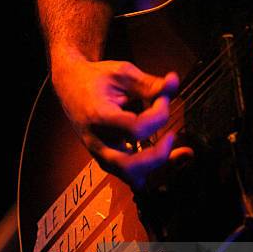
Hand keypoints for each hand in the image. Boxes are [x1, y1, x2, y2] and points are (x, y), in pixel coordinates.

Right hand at [51, 48, 179, 188]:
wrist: (70, 87)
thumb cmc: (96, 78)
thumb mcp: (122, 73)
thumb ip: (149, 83)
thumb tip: (174, 82)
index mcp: (99, 117)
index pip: (135, 128)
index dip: (158, 115)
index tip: (164, 98)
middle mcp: (98, 142)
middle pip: (129, 166)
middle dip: (158, 155)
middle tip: (173, 135)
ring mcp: (101, 154)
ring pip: (131, 178)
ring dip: (160, 167)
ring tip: (183, 153)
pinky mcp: (107, 160)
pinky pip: (132, 176)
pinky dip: (153, 171)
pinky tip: (170, 157)